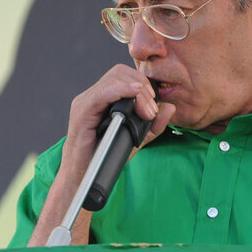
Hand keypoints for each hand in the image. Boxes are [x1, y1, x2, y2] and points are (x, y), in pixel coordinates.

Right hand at [28, 65, 175, 245]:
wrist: (83, 179)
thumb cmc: (105, 159)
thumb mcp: (136, 140)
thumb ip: (153, 125)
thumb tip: (170, 107)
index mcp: (104, 99)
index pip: (125, 76)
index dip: (144, 85)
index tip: (154, 106)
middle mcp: (93, 96)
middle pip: (120, 72)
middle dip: (142, 87)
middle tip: (151, 110)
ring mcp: (86, 102)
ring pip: (114, 78)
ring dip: (137, 91)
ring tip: (146, 112)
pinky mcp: (81, 112)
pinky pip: (102, 92)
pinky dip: (121, 90)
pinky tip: (134, 95)